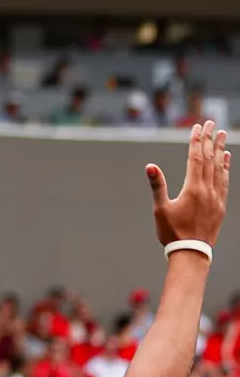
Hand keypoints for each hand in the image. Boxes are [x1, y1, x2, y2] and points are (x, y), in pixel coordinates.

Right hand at [148, 121, 228, 247]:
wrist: (192, 253)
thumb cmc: (172, 232)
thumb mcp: (160, 209)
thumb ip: (157, 186)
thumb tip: (150, 166)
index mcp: (192, 189)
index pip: (195, 158)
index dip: (196, 141)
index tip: (197, 127)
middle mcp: (208, 190)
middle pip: (209, 159)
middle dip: (209, 140)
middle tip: (211, 123)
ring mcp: (216, 197)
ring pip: (219, 168)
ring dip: (220, 150)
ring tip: (222, 135)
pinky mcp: (220, 204)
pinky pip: (225, 180)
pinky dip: (226, 167)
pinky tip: (226, 158)